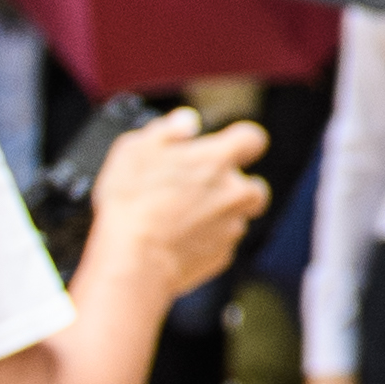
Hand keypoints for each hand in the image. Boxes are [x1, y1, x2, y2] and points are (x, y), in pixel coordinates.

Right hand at [83, 114, 267, 297]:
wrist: (134, 262)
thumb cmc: (130, 204)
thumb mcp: (134, 151)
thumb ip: (166, 131)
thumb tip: (188, 122)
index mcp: (217, 160)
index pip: (252, 139)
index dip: (241, 141)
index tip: (227, 147)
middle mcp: (234, 193)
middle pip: (254, 186)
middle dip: (235, 187)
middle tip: (200, 190)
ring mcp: (231, 227)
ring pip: (238, 216)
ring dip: (219, 215)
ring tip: (183, 219)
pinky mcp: (223, 255)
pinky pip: (222, 244)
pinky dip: (206, 241)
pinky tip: (179, 241)